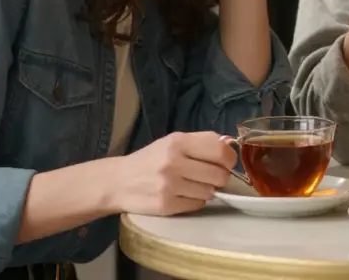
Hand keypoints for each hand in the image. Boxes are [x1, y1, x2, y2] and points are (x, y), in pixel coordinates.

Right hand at [111, 131, 236, 215]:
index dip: (230, 159)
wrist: (118, 182)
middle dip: (220, 178)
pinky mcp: (166, 206)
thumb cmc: (151, 160)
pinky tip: (183, 194)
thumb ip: (201, 141)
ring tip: (193, 185)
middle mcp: (174, 163)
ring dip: (207, 190)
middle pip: (219, 175)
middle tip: (210, 176)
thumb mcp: (172, 142)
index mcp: (178, 142)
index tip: (226, 163)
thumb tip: (230, 144)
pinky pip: (198, 205)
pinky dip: (195, 201)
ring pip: (210, 192)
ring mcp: (170, 186)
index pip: (220, 151)